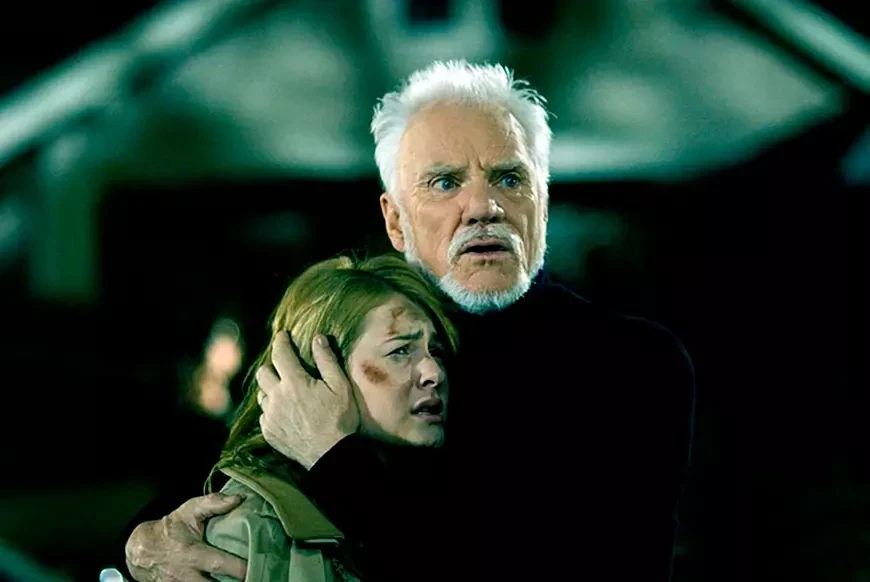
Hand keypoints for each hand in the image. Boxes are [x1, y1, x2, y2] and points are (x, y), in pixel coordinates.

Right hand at [125, 493, 246, 581]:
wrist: (141, 550)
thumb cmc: (170, 528)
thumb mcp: (189, 511)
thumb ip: (213, 503)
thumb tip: (239, 498)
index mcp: (192, 554)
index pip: (221, 564)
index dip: (240, 568)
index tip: (256, 566)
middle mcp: (187, 576)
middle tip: (256, 577)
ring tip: (247, 579)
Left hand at [256, 332, 359, 469]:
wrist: (331, 456)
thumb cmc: (340, 420)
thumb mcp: (340, 387)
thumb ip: (327, 361)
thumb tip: (318, 339)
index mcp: (294, 383)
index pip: (280, 354)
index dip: (280, 341)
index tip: (283, 335)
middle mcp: (277, 398)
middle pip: (263, 373)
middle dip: (272, 365)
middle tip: (284, 366)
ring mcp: (270, 417)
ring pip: (262, 395)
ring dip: (271, 389)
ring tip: (285, 391)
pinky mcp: (269, 432)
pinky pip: (264, 415)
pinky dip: (272, 409)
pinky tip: (285, 412)